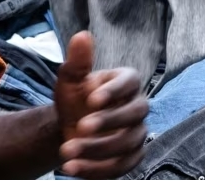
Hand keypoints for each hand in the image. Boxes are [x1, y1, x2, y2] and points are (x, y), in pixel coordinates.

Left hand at [54, 31, 148, 177]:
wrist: (70, 130)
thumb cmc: (75, 101)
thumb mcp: (70, 81)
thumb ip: (78, 62)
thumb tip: (81, 36)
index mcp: (127, 83)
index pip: (131, 82)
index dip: (114, 91)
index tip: (91, 100)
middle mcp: (138, 106)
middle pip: (136, 113)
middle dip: (108, 122)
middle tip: (79, 127)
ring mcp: (137, 132)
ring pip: (129, 142)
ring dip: (98, 149)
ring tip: (66, 152)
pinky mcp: (132, 155)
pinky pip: (124, 165)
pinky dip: (100, 169)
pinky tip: (74, 168)